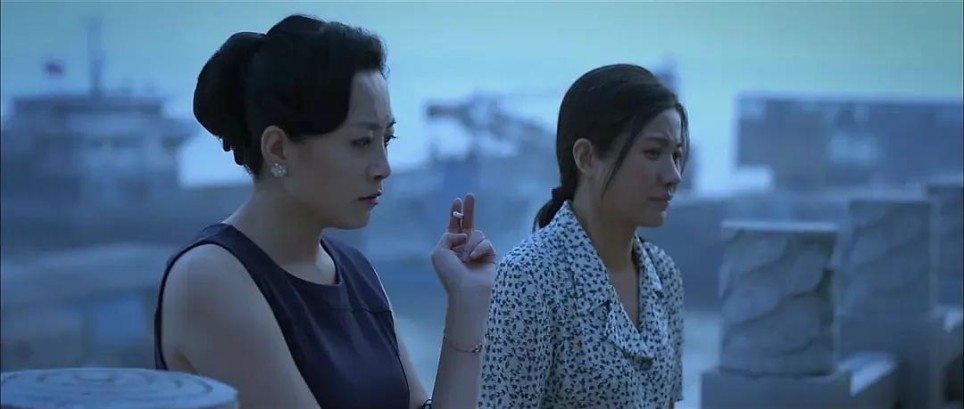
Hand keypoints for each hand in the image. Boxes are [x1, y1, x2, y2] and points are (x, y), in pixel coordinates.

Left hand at [430, 193, 496, 309]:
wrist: (467, 290)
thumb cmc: (450, 273)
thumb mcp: (439, 252)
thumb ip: (448, 236)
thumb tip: (463, 234)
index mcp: (450, 247)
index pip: (454, 227)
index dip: (455, 214)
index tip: (457, 200)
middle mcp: (464, 247)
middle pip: (468, 224)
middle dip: (469, 210)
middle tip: (469, 195)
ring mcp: (478, 251)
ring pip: (477, 233)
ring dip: (470, 243)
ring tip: (466, 258)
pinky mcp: (490, 255)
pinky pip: (486, 243)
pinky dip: (479, 249)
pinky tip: (475, 259)